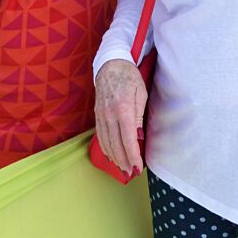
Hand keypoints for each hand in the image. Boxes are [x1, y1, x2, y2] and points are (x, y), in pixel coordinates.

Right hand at [94, 58, 147, 177]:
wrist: (110, 64)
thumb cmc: (129, 77)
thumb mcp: (141, 93)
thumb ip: (139, 116)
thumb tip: (138, 138)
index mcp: (123, 108)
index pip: (128, 139)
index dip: (133, 155)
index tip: (138, 167)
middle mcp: (109, 114)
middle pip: (116, 144)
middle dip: (124, 161)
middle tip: (131, 172)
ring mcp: (101, 115)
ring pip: (106, 142)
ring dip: (115, 158)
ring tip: (123, 168)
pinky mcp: (97, 115)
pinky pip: (100, 135)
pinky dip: (105, 148)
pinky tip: (111, 156)